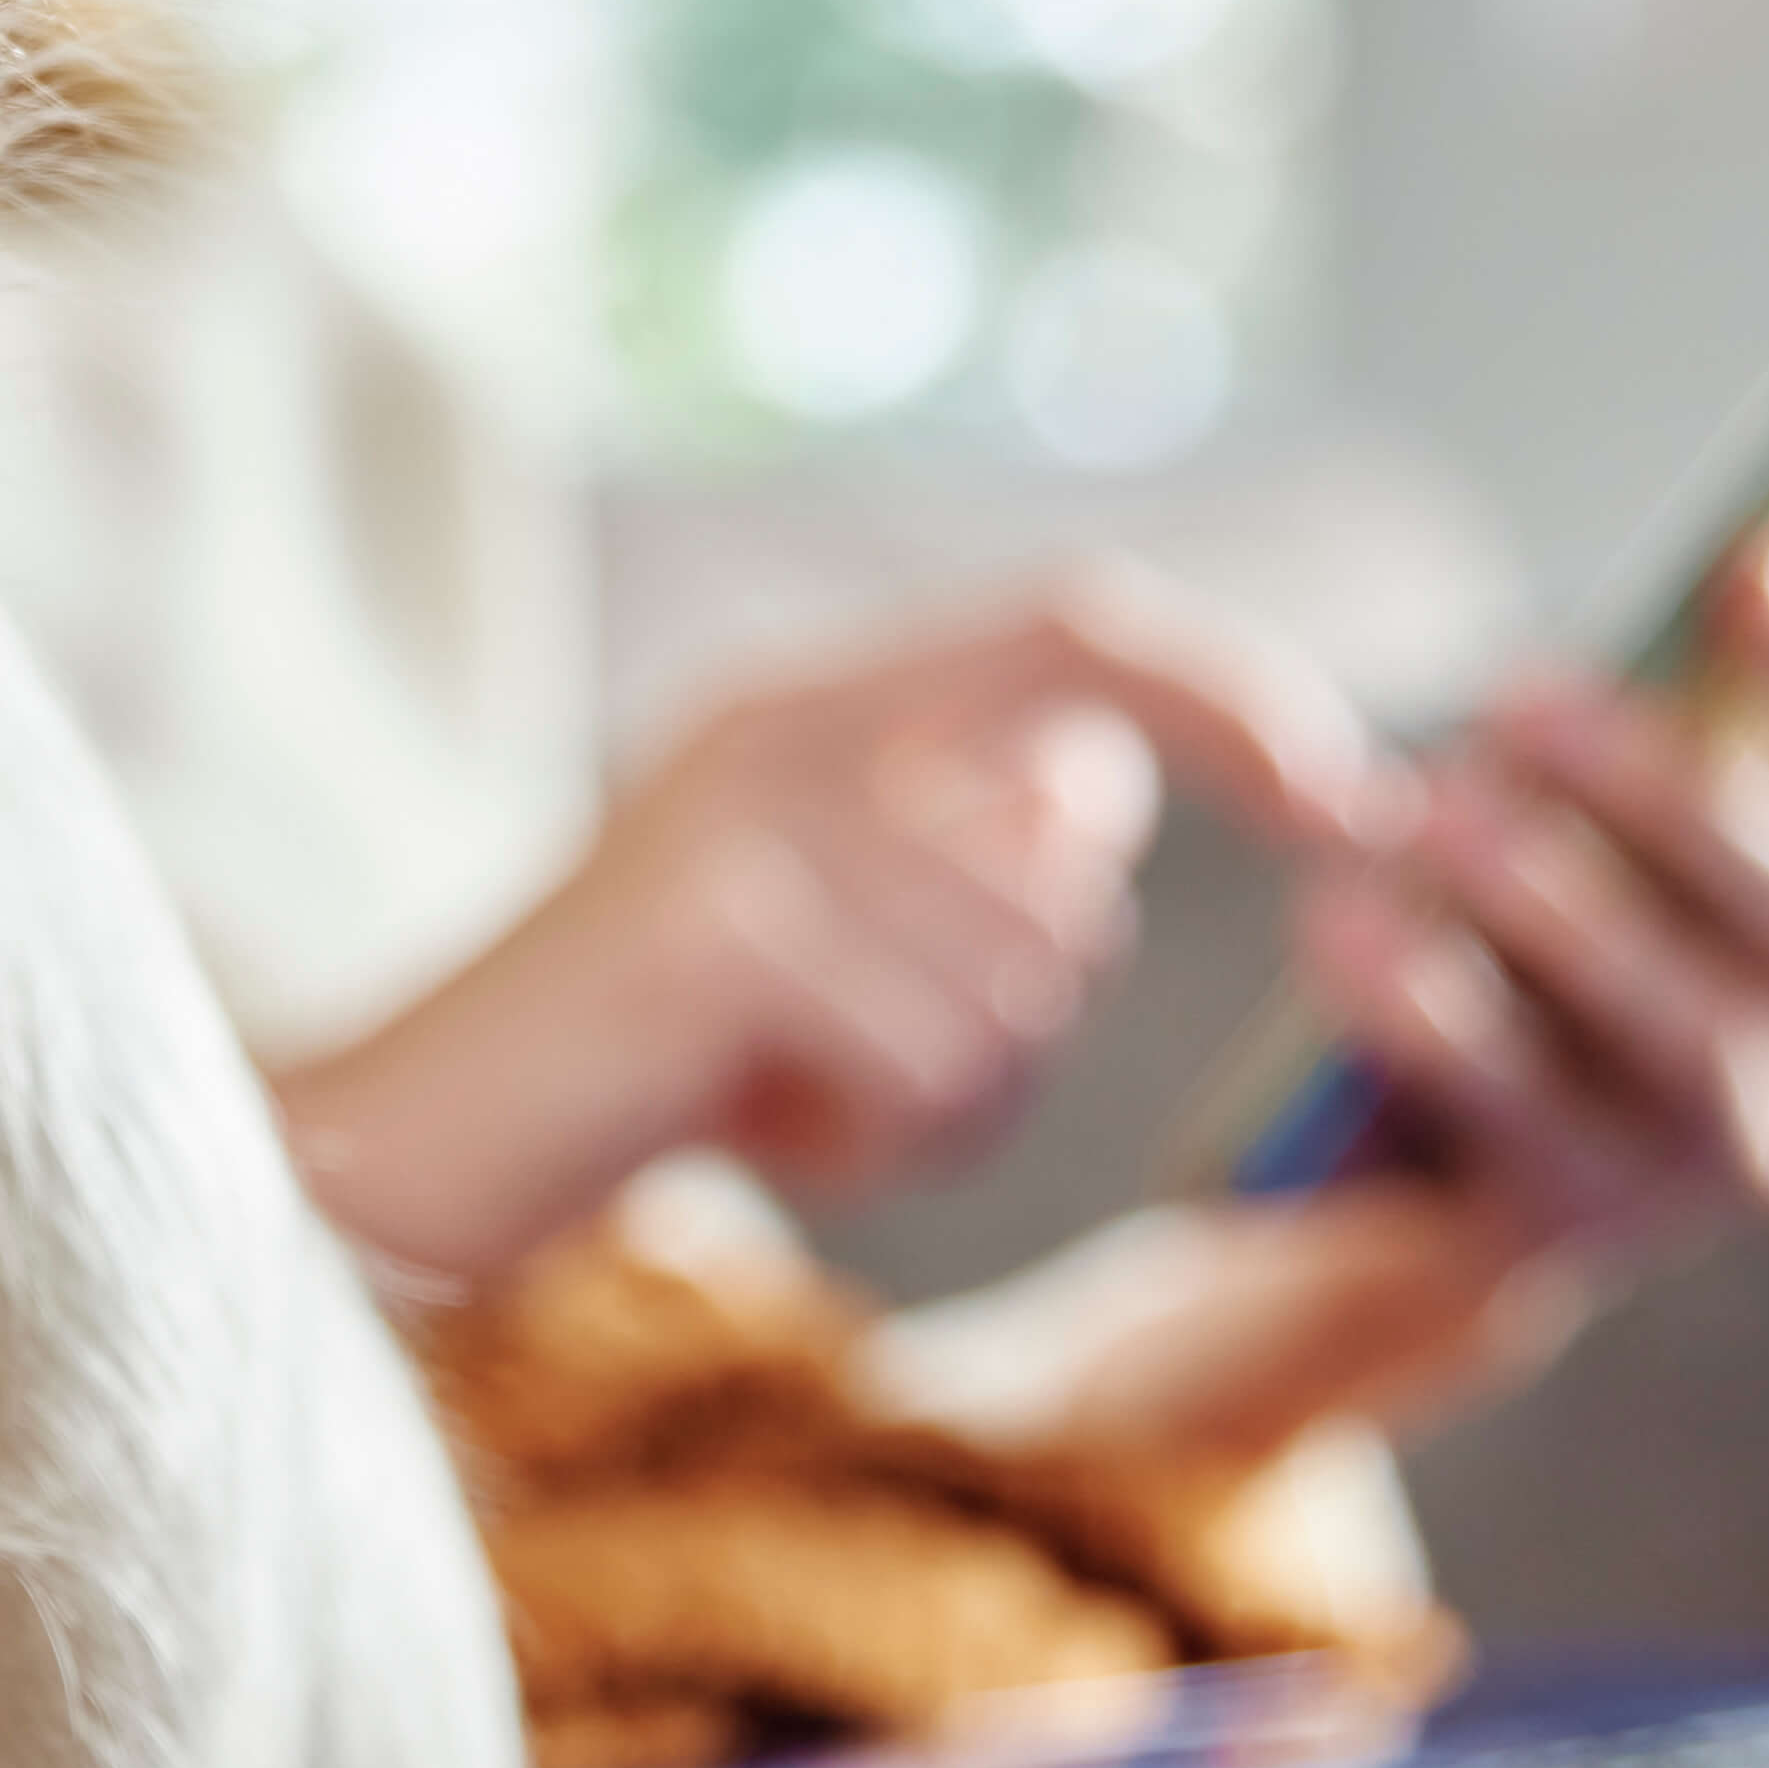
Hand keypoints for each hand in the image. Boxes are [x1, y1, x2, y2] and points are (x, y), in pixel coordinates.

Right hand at [272, 563, 1400, 1289]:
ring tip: (791, 1091)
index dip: (1237, 694)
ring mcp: (739, 817)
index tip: (1354, 800)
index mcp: (813, 699)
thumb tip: (1102, 791)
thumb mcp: (829, 937)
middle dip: (1018, 1017)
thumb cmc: (645, 1061)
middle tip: (861, 1066)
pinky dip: (872, 1135)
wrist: (414, 1146)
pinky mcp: (717, 930)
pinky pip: (933, 1057)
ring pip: (1019, 981)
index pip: (1080, 621)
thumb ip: (966, 851)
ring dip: (942, 1090)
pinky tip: (754, 1125)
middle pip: (1069, 866)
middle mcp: (777, 721)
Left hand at [1296, 493, 1768, 1273]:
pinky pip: (1526, 1105)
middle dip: (1660, 787)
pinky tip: (1338, 920)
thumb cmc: (1554, 928)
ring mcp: (1730, 1149)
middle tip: (1507, 694)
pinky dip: (1430, 1004)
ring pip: (1688, 1016)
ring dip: (1546, 897)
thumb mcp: (1652, 792)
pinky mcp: (1595, 1217)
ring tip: (1411, 808)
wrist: (1417, 1161)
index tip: (1756, 559)